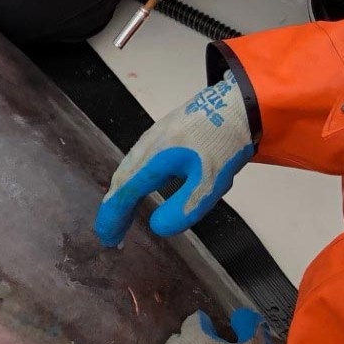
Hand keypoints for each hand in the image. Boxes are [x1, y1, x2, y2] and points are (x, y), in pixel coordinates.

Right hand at [97, 71, 255, 243]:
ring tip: (121, 215)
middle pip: (121, 180)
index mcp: (154, 159)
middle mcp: (146, 145)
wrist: (235, 105)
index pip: (125, 193)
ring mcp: (152, 136)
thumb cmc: (222, 145)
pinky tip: (138, 186)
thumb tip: (156, 228)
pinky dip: (130, 180)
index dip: (114, 217)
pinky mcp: (161, 132)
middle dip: (114, 208)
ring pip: (127, 168)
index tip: (107, 238)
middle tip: (111, 233)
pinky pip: (136, 160)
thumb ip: (182, 208)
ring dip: (121, 194)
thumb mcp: (208, 183)